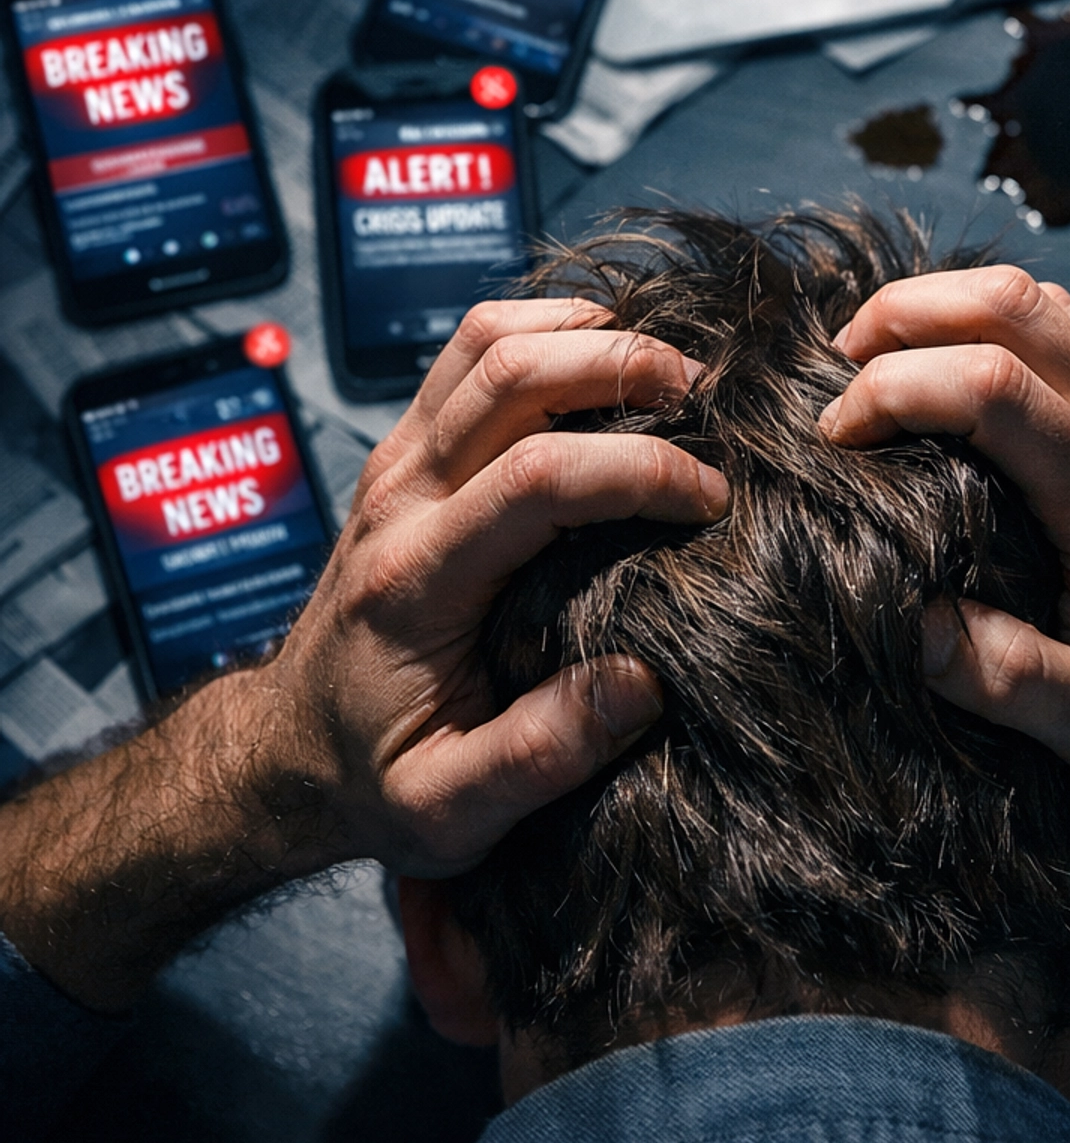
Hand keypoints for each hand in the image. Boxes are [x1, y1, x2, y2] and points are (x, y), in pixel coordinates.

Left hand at [261, 297, 727, 875]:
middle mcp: (399, 499)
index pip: (534, 477)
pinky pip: (471, 349)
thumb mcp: (449, 811)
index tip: (711, 499)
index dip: (637, 469)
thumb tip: (643, 685)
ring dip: (584, 331)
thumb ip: (541, 756)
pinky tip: (607, 365)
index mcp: (415, 581)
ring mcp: (396, 461)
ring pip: (484, 337)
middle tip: (708, 399)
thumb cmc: (375, 781)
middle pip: (507, 371)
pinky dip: (547, 332)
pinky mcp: (406, 449)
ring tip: (668, 371)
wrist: (285, 750)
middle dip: (622, 364)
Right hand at [818, 266, 1069, 807]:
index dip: (895, 390)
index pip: (994, 387)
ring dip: (938, 307)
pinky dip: (979, 320)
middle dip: (900, 317)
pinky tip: (937, 371)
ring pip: (1032, 297)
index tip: (835, 439)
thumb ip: (1009, 680)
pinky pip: (1053, 323)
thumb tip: (907, 624)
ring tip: (867, 365)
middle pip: (1009, 302)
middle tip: (830, 378)